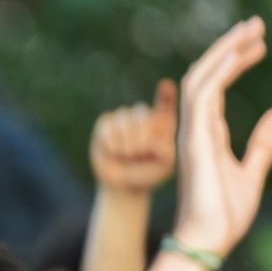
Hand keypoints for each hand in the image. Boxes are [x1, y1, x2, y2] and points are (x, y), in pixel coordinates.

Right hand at [91, 79, 176, 194]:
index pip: (165, 104)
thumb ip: (165, 149)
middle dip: (140, 139)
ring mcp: (123, 117)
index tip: (166, 85)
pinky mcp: (105, 123)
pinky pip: (108, 130)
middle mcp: (144, 115)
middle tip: (139, 155)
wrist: (124, 185)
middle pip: (142, 115)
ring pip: (124, 122)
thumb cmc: (149, 174)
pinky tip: (114, 152)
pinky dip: (112, 146)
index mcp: (164, 122)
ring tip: (128, 156)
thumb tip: (149, 139)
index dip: (165, 95)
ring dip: (126, 146)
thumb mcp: (165, 165)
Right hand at [171, 17, 271, 255]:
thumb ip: (264, 144)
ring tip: (251, 31)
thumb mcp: (251, 173)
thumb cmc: (222, 215)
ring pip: (200, 78)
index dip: (234, 62)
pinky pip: (202, 96)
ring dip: (225, 52)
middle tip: (255, 25)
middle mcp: (195, 129)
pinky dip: (219, 72)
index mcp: (206, 135)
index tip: (258, 44)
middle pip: (204, 75)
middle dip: (228, 48)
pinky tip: (238, 55)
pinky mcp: (195, 140)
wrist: (206, 240)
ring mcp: (191, 133)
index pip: (215, 87)